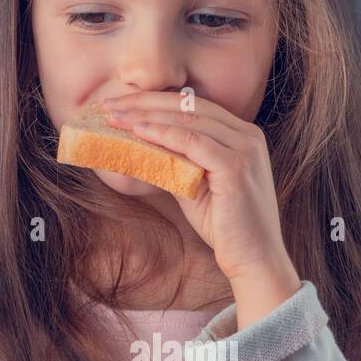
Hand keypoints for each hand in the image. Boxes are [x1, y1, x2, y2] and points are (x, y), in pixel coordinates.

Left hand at [102, 90, 290, 281]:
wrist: (252, 259)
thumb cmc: (222, 224)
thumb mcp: (193, 183)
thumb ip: (175, 159)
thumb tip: (135, 143)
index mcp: (241, 135)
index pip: (193, 105)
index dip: (155, 100)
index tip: (120, 102)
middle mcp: (248, 136)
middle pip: (189, 106)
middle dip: (145, 102)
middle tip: (109, 104)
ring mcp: (245, 150)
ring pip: (189, 121)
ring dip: (147, 116)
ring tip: (115, 117)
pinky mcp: (237, 168)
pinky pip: (194, 143)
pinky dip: (164, 135)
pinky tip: (139, 132)